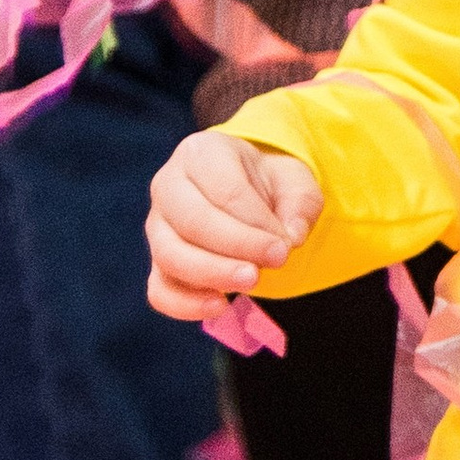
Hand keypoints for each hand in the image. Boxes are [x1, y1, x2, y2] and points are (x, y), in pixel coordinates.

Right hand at [147, 131, 324, 319]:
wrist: (247, 191)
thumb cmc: (268, 183)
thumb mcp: (295, 180)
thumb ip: (301, 204)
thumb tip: (291, 237)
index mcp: (201, 153)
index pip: (225, 190)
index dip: (258, 221)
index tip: (287, 241)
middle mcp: (169, 185)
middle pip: (192, 221)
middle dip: (237, 246)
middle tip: (277, 260)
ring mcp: (158, 226)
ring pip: (170, 255)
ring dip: (214, 274)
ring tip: (252, 282)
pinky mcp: (158, 263)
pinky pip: (159, 290)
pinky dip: (185, 304)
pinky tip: (220, 306)